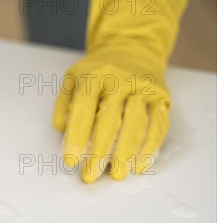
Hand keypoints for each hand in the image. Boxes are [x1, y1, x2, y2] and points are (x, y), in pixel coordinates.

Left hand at [51, 0, 188, 183]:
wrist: (131, 47)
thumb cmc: (96, 71)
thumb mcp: (72, 79)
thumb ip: (63, 105)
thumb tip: (61, 131)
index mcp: (94, 76)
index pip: (83, 109)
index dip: (76, 137)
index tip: (71, 161)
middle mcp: (120, 80)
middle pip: (110, 119)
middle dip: (100, 151)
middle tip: (91, 175)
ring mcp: (143, 88)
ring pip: (136, 123)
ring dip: (126, 152)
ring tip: (117, 175)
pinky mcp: (161, 97)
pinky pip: (157, 124)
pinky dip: (150, 147)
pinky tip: (139, 164)